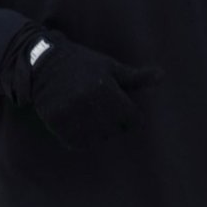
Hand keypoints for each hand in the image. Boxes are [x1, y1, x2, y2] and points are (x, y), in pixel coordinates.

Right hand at [26, 32, 163, 149]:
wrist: (43, 62)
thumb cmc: (83, 65)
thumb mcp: (110, 67)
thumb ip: (136, 77)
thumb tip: (163, 76)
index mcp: (105, 86)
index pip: (132, 118)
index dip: (130, 116)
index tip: (122, 108)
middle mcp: (88, 100)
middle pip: (114, 130)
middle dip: (113, 125)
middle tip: (102, 111)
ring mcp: (70, 112)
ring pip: (96, 139)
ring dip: (97, 134)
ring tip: (90, 118)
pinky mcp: (55, 121)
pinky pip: (76, 143)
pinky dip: (80, 140)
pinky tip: (77, 124)